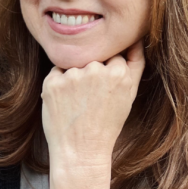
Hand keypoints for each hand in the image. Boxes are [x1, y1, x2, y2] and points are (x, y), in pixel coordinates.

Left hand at [41, 40, 144, 167]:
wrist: (81, 152)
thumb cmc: (107, 124)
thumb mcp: (130, 94)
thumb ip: (136, 62)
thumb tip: (135, 37)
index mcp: (118, 72)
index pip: (111, 55)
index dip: (107, 73)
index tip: (105, 91)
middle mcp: (95, 70)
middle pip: (92, 57)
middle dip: (91, 73)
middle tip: (91, 100)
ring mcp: (72, 76)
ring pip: (74, 63)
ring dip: (74, 78)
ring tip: (78, 103)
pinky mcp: (52, 82)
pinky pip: (56, 72)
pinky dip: (59, 84)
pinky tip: (66, 103)